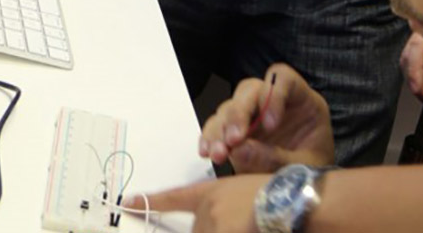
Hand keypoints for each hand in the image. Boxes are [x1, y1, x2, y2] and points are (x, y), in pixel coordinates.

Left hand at [125, 174, 267, 232]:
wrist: (293, 200)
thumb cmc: (279, 195)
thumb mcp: (248, 194)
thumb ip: (225, 209)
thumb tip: (218, 223)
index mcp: (213, 192)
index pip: (175, 197)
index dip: (151, 201)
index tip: (129, 201)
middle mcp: (207, 209)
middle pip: (197, 232)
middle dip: (215, 232)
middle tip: (242, 225)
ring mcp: (212, 226)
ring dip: (224, 232)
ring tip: (250, 224)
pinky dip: (231, 231)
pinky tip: (246, 227)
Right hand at [200, 64, 333, 172]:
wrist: (303, 193)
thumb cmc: (311, 175)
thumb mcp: (304, 167)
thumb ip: (276, 158)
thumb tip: (238, 150)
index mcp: (302, 102)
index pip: (283, 79)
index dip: (273, 95)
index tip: (271, 127)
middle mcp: (274, 103)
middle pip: (250, 90)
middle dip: (238, 113)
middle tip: (233, 141)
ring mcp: (253, 117)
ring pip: (229, 106)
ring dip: (220, 129)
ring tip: (218, 154)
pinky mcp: (236, 132)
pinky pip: (217, 125)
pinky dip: (209, 137)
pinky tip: (207, 152)